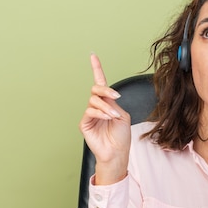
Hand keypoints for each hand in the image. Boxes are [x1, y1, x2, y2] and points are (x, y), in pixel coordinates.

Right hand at [79, 54, 130, 184]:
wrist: (117, 152)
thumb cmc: (121, 136)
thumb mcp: (122, 115)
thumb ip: (113, 103)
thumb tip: (106, 97)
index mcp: (108, 103)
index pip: (101, 83)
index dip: (97, 69)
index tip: (93, 56)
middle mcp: (98, 107)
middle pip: (96, 89)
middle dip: (105, 90)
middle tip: (115, 96)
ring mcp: (90, 115)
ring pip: (93, 100)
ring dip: (105, 107)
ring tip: (112, 116)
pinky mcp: (85, 123)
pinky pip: (90, 111)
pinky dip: (100, 113)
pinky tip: (107, 118)